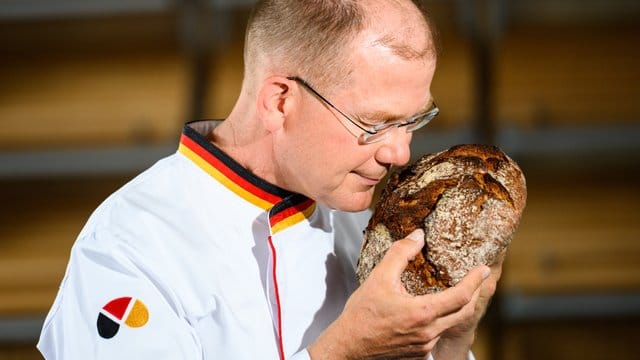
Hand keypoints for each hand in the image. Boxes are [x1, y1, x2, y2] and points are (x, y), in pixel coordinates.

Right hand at [308, 229, 489, 358]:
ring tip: (456, 293)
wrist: (348, 345)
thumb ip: (400, 253)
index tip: (483, 270)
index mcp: (422, 313)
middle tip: (478, 280)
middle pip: (463, 312)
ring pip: (449, 325)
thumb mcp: (379, 277)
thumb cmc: (361, 314)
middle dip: (474, 294)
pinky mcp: (418, 354)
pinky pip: (436, 336)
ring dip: (456, 309)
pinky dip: (440, 322)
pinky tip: (432, 312)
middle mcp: (428, 333)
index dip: (475, 282)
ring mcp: (425, 346)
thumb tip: (418, 236)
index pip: (460, 296)